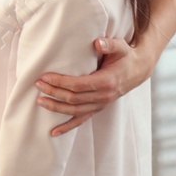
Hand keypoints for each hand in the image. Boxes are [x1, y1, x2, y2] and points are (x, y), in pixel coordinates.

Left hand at [35, 36, 149, 135]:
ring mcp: (101, 105)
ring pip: (75, 111)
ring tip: (39, 101)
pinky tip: (53, 132)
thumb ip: (109, 44)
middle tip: (38, 85)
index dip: (60, 83)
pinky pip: (81, 120)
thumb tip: (97, 43)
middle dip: (54, 92)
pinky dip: (67, 127)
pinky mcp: (98, 109)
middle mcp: (104, 96)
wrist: (138, 70)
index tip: (45, 77)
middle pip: (74, 99)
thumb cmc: (125, 57)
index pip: (79, 85)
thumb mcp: (121, 47)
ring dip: (56, 108)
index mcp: (107, 82)